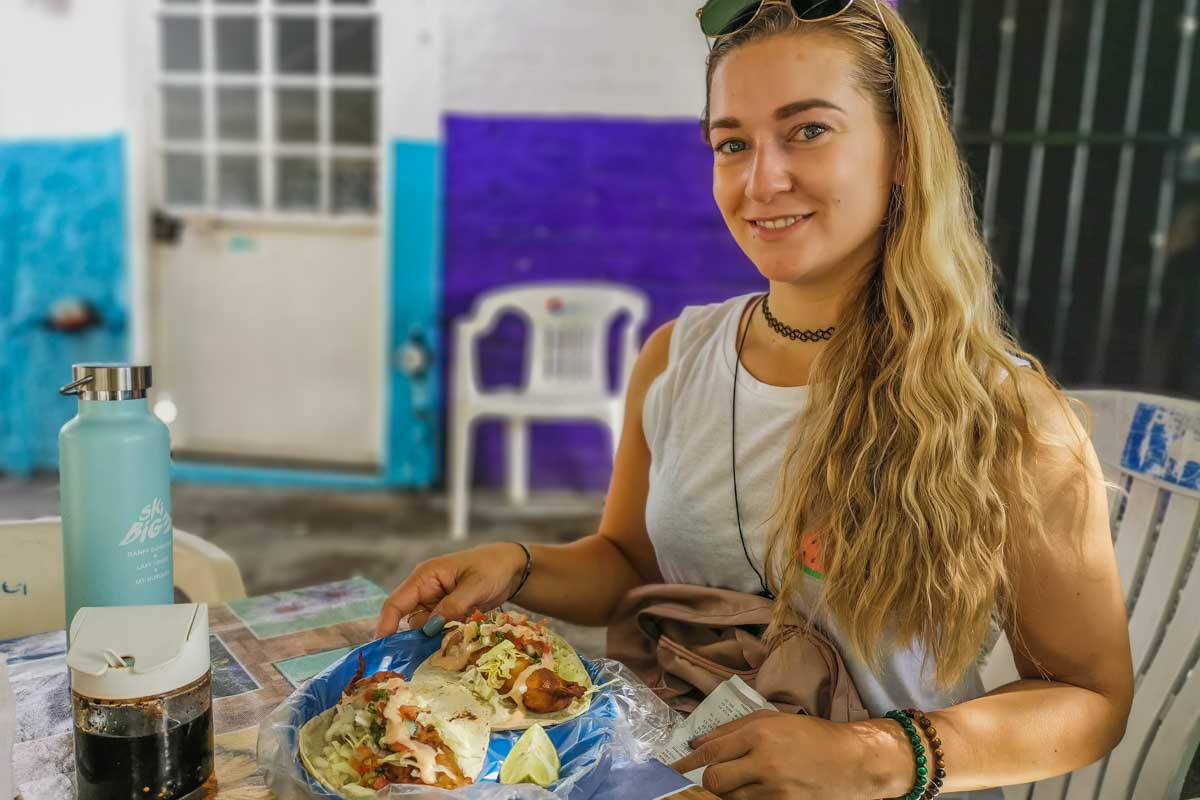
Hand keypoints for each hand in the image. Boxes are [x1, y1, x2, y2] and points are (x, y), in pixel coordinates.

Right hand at [374, 542, 527, 638]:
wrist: (513, 567)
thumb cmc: (493, 568)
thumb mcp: (475, 586)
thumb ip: (453, 606)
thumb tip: (430, 628)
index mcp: (425, 576)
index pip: (396, 602)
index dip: (386, 625)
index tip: (381, 649)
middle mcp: (425, 589)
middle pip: (409, 620)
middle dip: (417, 637)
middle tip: (430, 652)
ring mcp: (435, 601)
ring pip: (424, 628)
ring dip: (435, 638)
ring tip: (455, 639)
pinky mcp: (446, 612)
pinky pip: (438, 629)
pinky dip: (445, 636)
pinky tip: (458, 639)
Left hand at [670, 710, 884, 799]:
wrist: (852, 762)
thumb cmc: (811, 736)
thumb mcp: (772, 720)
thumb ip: (732, 729)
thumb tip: (697, 742)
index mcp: (760, 734)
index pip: (710, 752)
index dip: (686, 763)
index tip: (671, 769)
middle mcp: (765, 762)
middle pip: (714, 780)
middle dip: (707, 780)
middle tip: (713, 776)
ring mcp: (776, 790)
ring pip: (730, 798)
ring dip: (728, 791)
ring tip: (743, 780)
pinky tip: (756, 790)